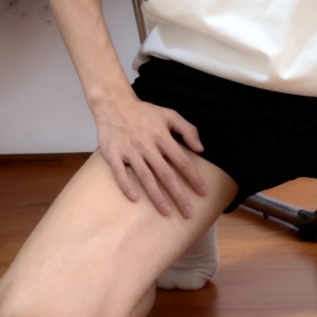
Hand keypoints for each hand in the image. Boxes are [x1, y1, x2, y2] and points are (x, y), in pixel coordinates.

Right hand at [93, 91, 207, 217]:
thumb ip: (188, 130)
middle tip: (188, 212)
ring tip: (166, 212)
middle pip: (165, 174)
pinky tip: (134, 199)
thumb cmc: (144, 112)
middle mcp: (147, 146)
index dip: (193, 177)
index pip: (181, 161)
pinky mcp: (113, 154)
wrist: (114, 104)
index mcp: (162, 137)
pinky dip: (126, 186)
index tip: (203, 192)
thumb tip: (201, 149)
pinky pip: (120, 173)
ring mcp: (129, 151)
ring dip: (156, 196)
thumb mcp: (169, 115)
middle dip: (178, 194)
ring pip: (145, 177)